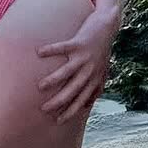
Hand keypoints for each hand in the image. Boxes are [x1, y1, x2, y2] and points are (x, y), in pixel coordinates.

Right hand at [36, 9, 118, 123]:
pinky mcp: (79, 42)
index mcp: (94, 79)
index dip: (70, 111)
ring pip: (67, 72)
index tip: (58, 121)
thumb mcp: (103, 70)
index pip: (82, 100)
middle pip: (73, 89)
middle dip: (59, 101)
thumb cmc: (102, 49)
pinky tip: (39, 52)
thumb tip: (88, 106)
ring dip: (54, 80)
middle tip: (44, 109)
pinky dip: (51, 50)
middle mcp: (89, 70)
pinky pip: (62, 48)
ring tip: (40, 86)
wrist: (108, 26)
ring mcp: (84, 57)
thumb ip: (96, 87)